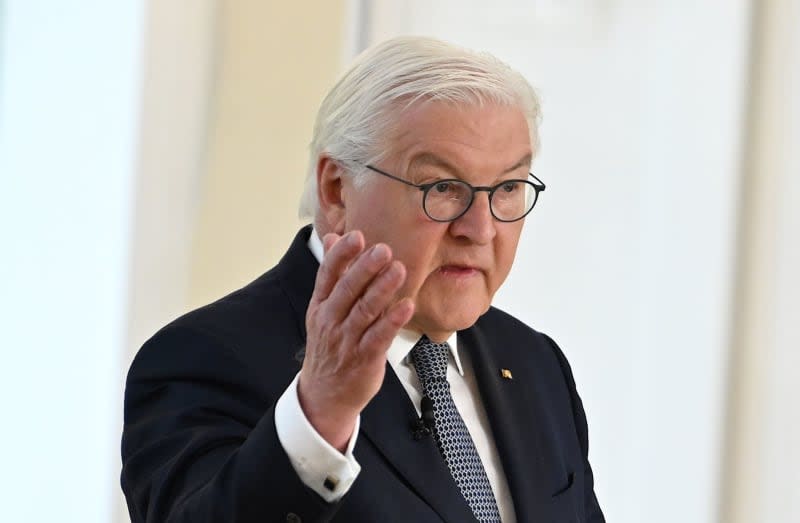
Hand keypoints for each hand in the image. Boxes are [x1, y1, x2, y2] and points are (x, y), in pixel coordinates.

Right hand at [298, 230, 414, 450]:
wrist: (324, 395)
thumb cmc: (329, 345)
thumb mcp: (323, 309)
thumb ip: (332, 273)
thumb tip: (332, 237)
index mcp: (320, 305)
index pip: (328, 275)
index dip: (341, 255)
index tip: (357, 236)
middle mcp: (331, 320)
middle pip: (347, 290)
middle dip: (365, 269)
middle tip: (383, 249)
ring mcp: (347, 340)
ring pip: (365, 311)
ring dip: (382, 289)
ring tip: (399, 269)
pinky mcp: (365, 358)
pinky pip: (379, 336)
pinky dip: (393, 320)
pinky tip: (407, 305)